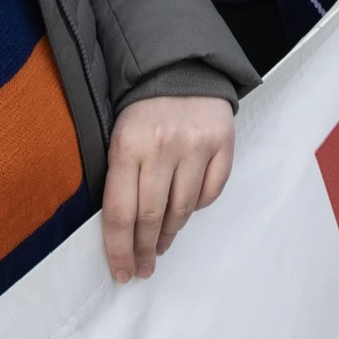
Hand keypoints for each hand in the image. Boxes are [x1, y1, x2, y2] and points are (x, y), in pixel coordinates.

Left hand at [102, 95, 234, 282]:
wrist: (179, 65)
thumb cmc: (140, 107)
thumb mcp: (115, 134)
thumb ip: (118, 177)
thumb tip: (120, 232)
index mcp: (127, 144)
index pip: (120, 212)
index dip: (119, 249)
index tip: (121, 272)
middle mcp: (163, 146)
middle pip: (152, 217)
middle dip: (144, 250)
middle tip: (141, 268)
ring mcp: (196, 145)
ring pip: (182, 210)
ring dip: (169, 235)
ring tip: (160, 246)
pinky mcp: (223, 144)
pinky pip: (210, 194)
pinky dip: (196, 208)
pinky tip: (185, 212)